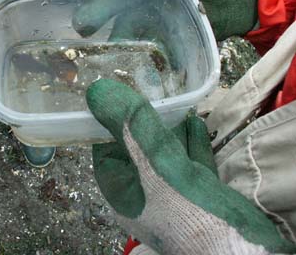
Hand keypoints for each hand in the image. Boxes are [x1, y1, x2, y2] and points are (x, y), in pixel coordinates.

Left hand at [87, 79, 295, 254]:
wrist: (234, 247)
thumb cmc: (183, 204)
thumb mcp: (151, 159)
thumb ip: (127, 123)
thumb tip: (95, 90)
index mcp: (120, 189)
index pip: (107, 148)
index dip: (114, 121)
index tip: (123, 95)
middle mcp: (142, 193)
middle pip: (138, 149)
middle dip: (146, 122)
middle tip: (151, 95)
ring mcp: (170, 195)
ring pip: (165, 155)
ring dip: (170, 130)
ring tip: (173, 104)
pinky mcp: (196, 194)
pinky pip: (189, 163)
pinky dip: (190, 141)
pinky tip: (194, 121)